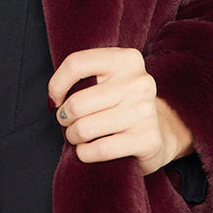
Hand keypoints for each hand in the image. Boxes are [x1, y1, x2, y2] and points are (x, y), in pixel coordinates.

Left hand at [47, 47, 193, 176]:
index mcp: (127, 59)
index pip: (76, 64)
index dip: (56, 85)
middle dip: (64, 118)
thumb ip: (82, 78)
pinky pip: (99, 149)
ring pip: (85, 128)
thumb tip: (55, 100)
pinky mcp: (147, 139)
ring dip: (74, 137)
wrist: (158, 133)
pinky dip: (85, 153)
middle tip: (69, 122)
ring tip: (79, 136)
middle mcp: (139, 82)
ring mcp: (145, 111)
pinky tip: (88, 150)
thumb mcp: (106, 81)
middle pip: (77, 103)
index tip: (56, 99)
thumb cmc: (120, 105)